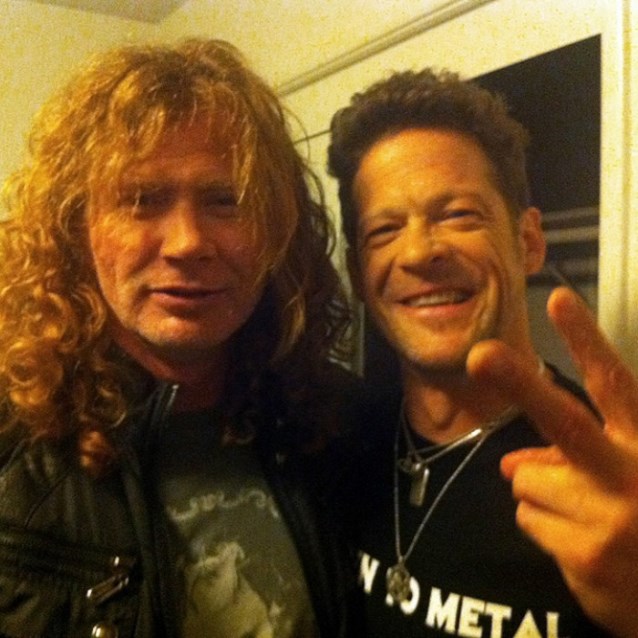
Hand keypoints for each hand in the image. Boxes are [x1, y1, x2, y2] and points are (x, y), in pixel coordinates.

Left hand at [466, 286, 637, 637]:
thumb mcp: (628, 477)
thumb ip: (577, 455)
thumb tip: (509, 463)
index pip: (615, 385)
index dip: (587, 341)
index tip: (558, 299)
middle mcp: (631, 476)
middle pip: (565, 423)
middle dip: (520, 384)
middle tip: (482, 354)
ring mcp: (608, 521)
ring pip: (524, 479)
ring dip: (541, 492)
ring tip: (586, 516)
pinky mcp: (584, 559)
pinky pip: (527, 519)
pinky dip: (544, 527)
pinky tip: (585, 547)